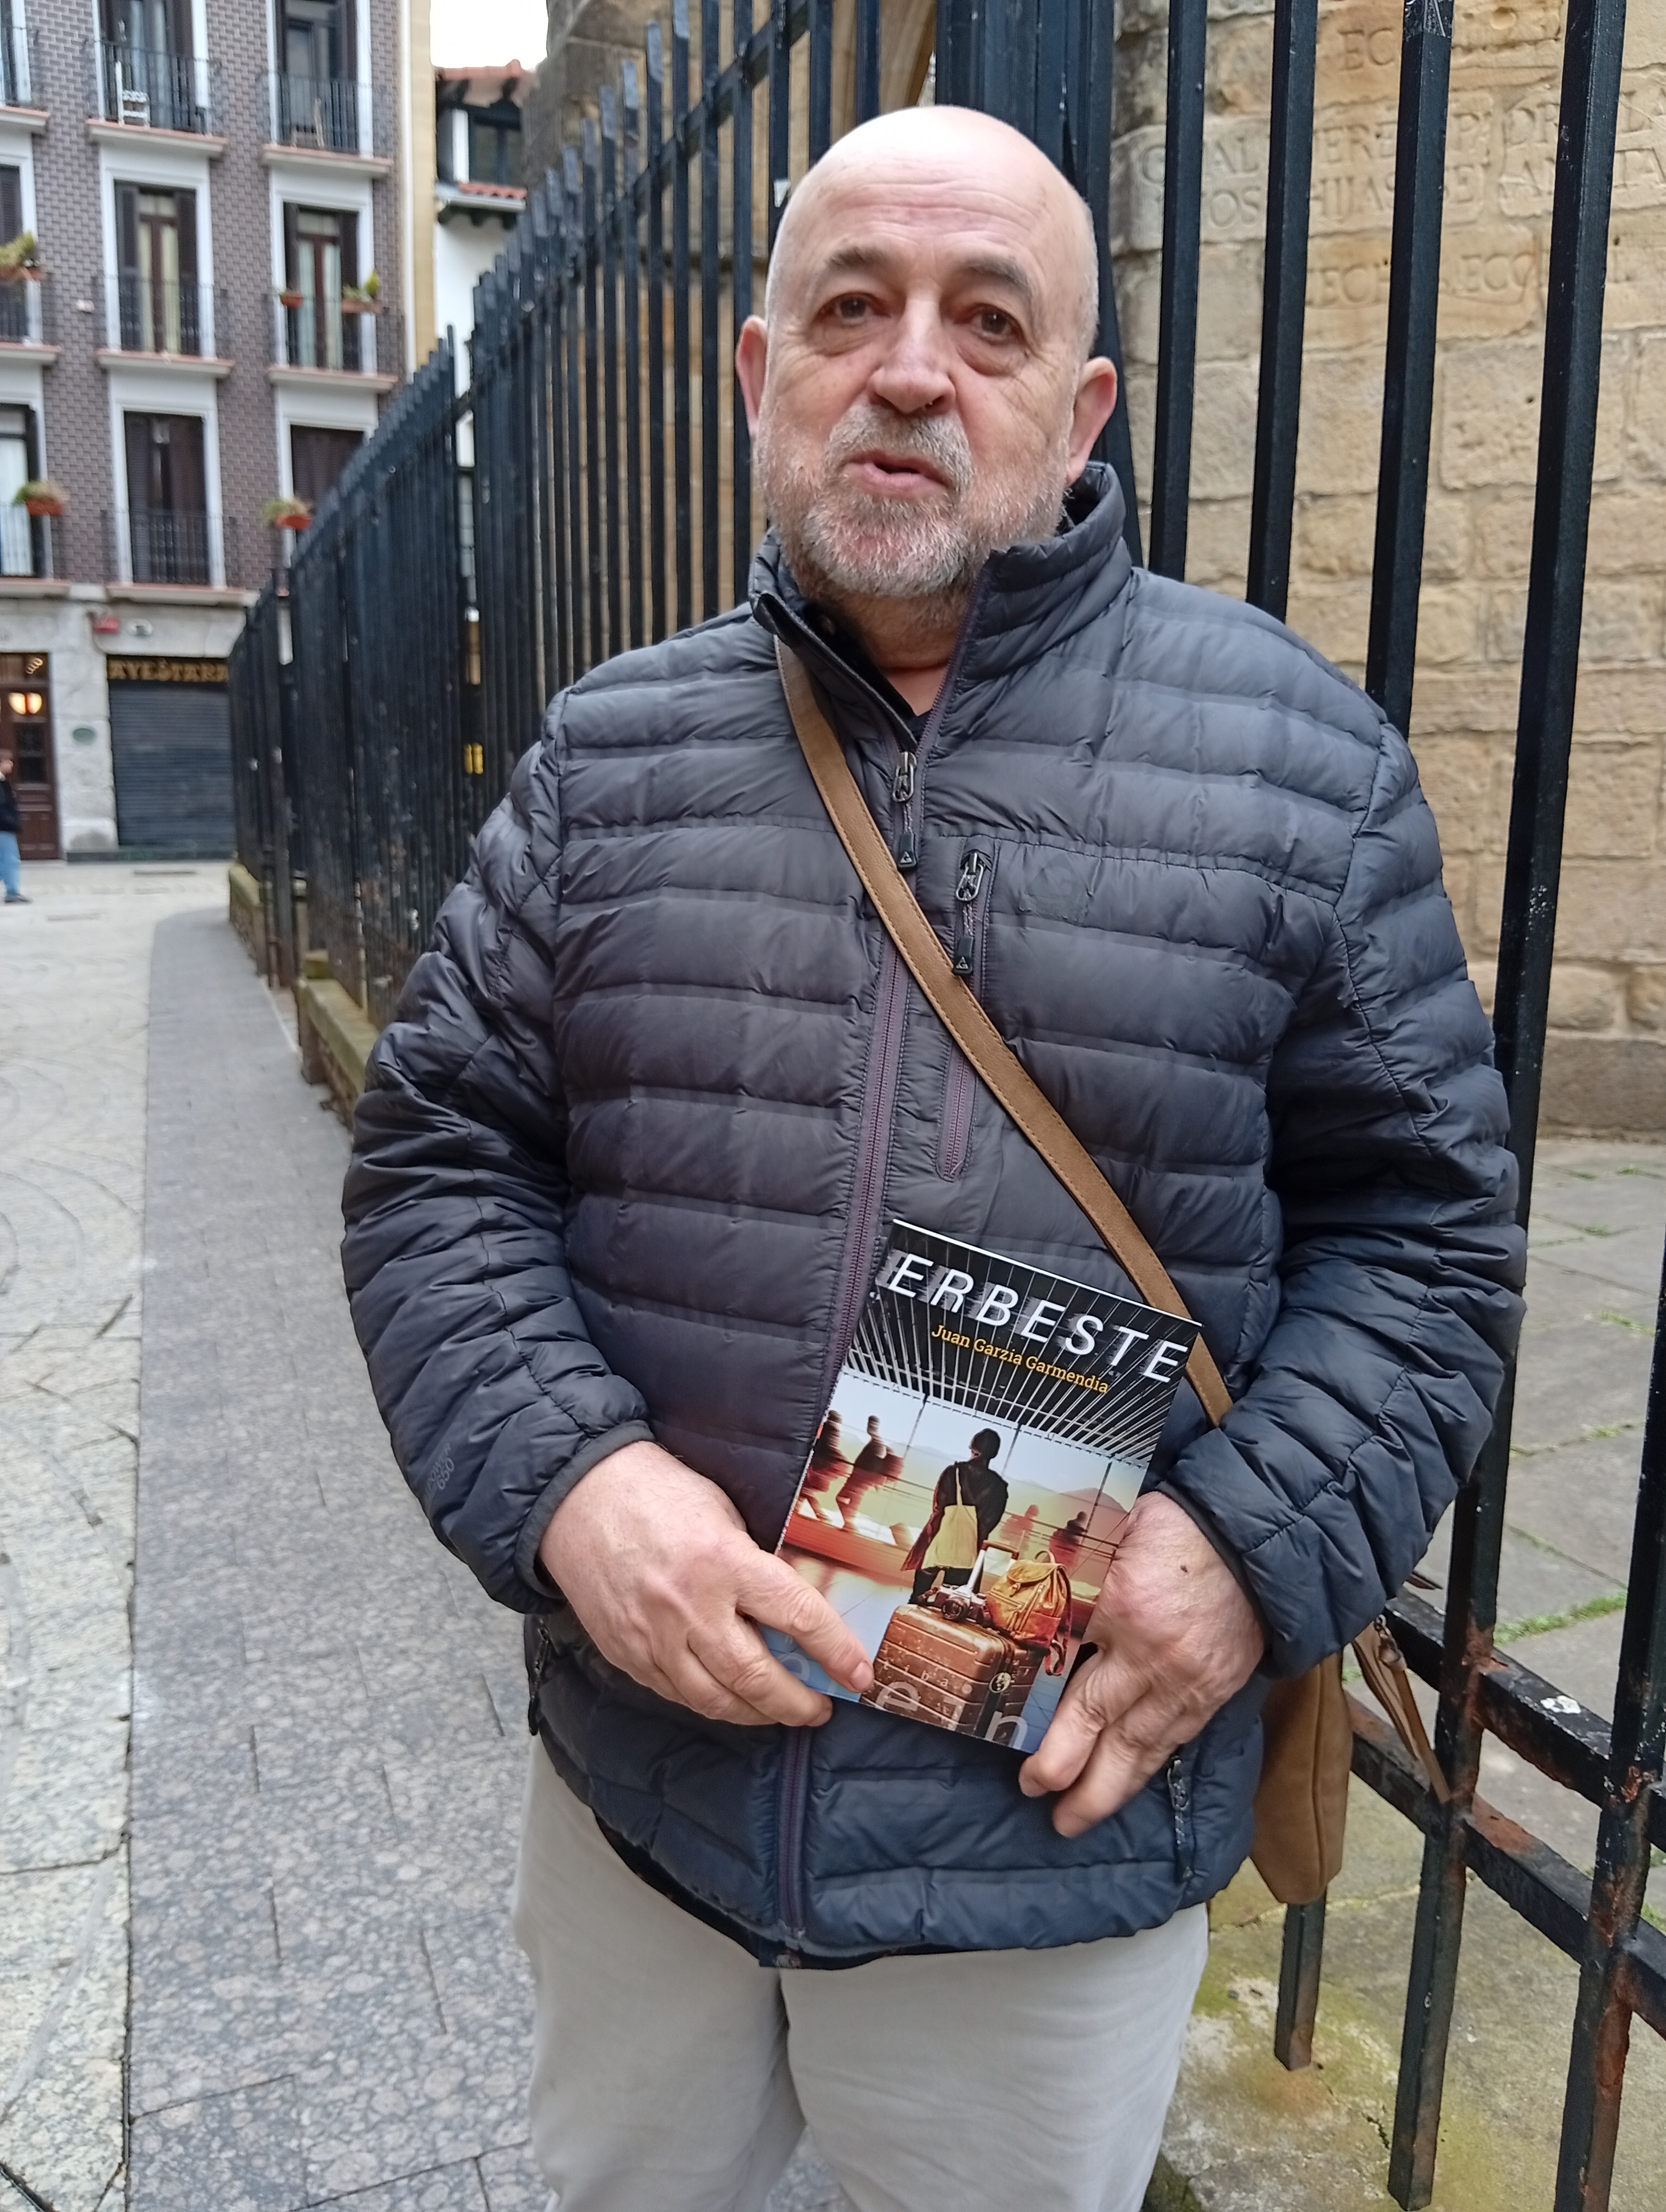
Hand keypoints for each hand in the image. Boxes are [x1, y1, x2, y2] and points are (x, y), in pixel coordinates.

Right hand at [538, 1439, 874, 1727]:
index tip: (860, 1674)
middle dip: (797, 1703)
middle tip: (820, 1708)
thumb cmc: (656, 1491)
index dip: (835, 1651)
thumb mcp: (723, 1511)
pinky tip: (729, 1698)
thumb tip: (794, 1608)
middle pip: (756, 1677)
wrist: (577, 1495)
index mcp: (723, 1561)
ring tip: (780, 1711)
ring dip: (756, 1714)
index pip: (796, 1616)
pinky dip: (710, 1702)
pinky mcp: (625, 1653)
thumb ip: (755, 1562)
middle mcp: (689, 1607)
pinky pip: (676, 1694)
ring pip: (715, 1700)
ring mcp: (652, 1637)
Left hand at [1020, 1493, 1264, 1837]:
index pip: (1076, 1683)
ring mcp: (1190, 1681)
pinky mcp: (1217, 1691)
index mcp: (1123, 1612)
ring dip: (1110, 1789)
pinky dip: (1151, 1766)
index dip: (1051, 1730)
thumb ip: (1084, 1579)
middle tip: (1042, 1805)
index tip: (1027, 1756)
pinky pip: (1178, 1738)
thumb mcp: (1117, 1540)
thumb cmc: (1178, 1528)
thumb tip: (1041, 1606)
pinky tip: (1130, 1784)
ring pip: (1144, 1748)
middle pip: (1107, 1730)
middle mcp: (1155, 1658)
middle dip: (1072, 1776)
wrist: (1256, 1539)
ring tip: (1078, 1820)